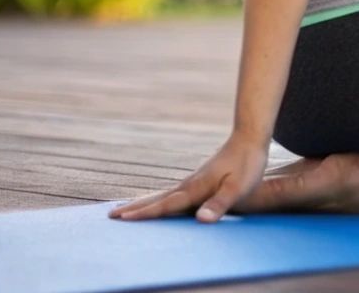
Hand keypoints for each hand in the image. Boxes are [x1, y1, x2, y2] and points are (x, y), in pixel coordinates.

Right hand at [108, 131, 267, 222]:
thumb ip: (219, 204)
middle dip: (134, 208)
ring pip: (161, 195)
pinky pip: (171, 193)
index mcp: (195, 189)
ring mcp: (191, 182)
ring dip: (141, 203)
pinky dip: (157, 199)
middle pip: (156, 199)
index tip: (122, 218)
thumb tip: (200, 220)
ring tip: (123, 210)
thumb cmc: (247, 165)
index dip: (145, 213)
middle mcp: (188, 185)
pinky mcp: (197, 181)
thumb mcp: (238, 188)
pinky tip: (157, 202)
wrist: (249, 139)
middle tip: (109, 216)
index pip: (166, 205)